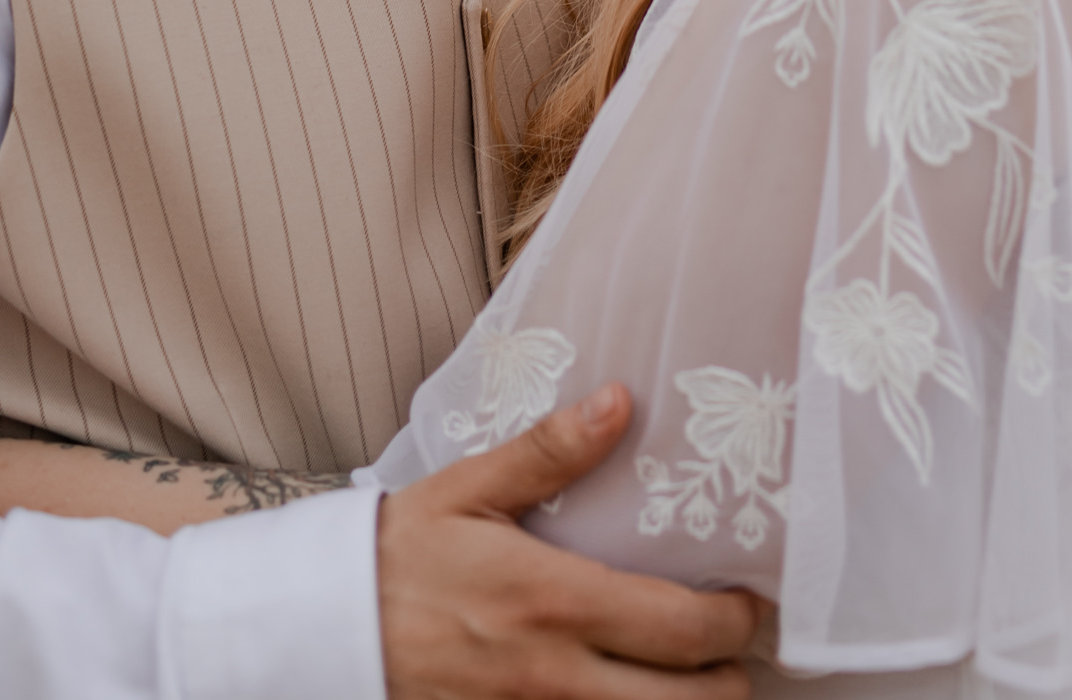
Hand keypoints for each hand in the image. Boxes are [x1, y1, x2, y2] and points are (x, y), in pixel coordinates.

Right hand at [378, 382, 764, 698]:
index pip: (681, 630)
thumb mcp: (468, 489)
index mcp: (553, 602)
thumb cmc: (399, 556)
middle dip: (729, 683)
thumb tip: (619, 401)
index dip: (736, 623)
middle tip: (729, 648)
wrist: (322, 631)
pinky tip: (630, 693)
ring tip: (690, 678)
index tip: (748, 602)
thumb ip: (549, 451)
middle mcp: (556, 677)